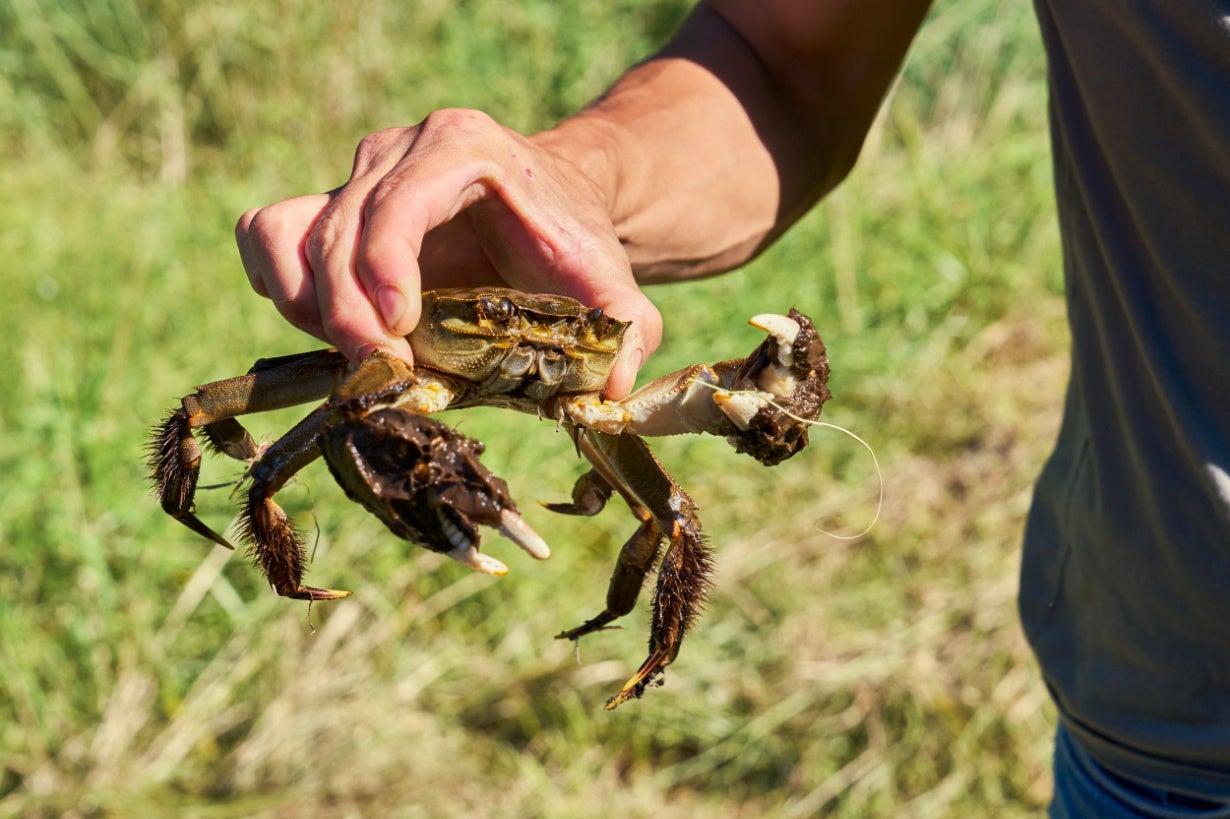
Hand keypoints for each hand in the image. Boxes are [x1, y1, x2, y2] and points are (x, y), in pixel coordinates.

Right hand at [235, 108, 660, 397]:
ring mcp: (357, 176)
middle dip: (350, 316)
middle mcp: (399, 150)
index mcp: (464, 147)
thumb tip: (612, 390)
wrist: (551, 206)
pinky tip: (321, 328)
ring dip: (310, 309)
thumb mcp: (612, 285)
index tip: (399, 336)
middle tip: (385, 376)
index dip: (384, 269)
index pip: (397, 201)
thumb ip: (627, 330)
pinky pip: (268, 234)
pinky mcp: (331, 207)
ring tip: (361, 358)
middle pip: (338, 231)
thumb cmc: (573, 242)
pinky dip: (279, 284)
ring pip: (290, 234)